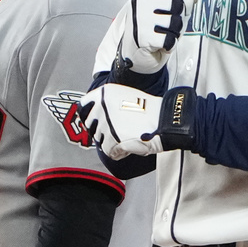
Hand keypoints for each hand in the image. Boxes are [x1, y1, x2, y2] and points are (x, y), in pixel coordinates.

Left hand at [80, 84, 196, 159]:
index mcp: (103, 94)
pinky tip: (130, 144)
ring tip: (127, 135)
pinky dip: (119, 152)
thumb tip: (96, 113)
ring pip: (100, 140)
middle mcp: (101, 107)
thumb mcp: (123, 96)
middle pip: (91, 126)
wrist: (164, 119)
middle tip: (117, 130)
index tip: (95, 121)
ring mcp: (106, 123)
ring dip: (111, 141)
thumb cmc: (149, 109)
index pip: (82, 107)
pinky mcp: (112, 140)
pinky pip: (110, 152)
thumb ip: (107, 103)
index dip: (89, 116)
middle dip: (101, 131)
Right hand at [120, 0, 193, 74]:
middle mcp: (141, 1)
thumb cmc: (155, 26)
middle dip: (179, 18)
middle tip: (167, 25)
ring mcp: (141, 18)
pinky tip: (159, 44)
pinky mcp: (143, 37)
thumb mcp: (170, 6)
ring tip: (162, 34)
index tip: (177, 9)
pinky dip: (169, 45)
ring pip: (175, 23)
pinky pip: (170, 40)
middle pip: (178, 5)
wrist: (135, 52)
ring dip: (174, 33)